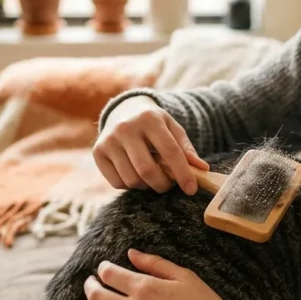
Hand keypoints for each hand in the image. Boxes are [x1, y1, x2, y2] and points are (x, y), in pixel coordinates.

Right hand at [93, 96, 209, 194]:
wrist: (123, 110)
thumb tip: (202, 169)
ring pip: (132, 179)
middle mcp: (126, 128)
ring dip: (147, 186)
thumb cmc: (154, 123)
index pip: (169, 151)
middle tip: (169, 185)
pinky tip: (136, 174)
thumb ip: (186, 149)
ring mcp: (109, 140)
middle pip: (147, 170)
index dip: (182, 173)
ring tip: (153, 177)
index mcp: (150, 119)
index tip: (191, 189)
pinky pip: (117, 182)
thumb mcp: (172, 128)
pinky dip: (131, 186)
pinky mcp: (98, 152)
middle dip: (163, 185)